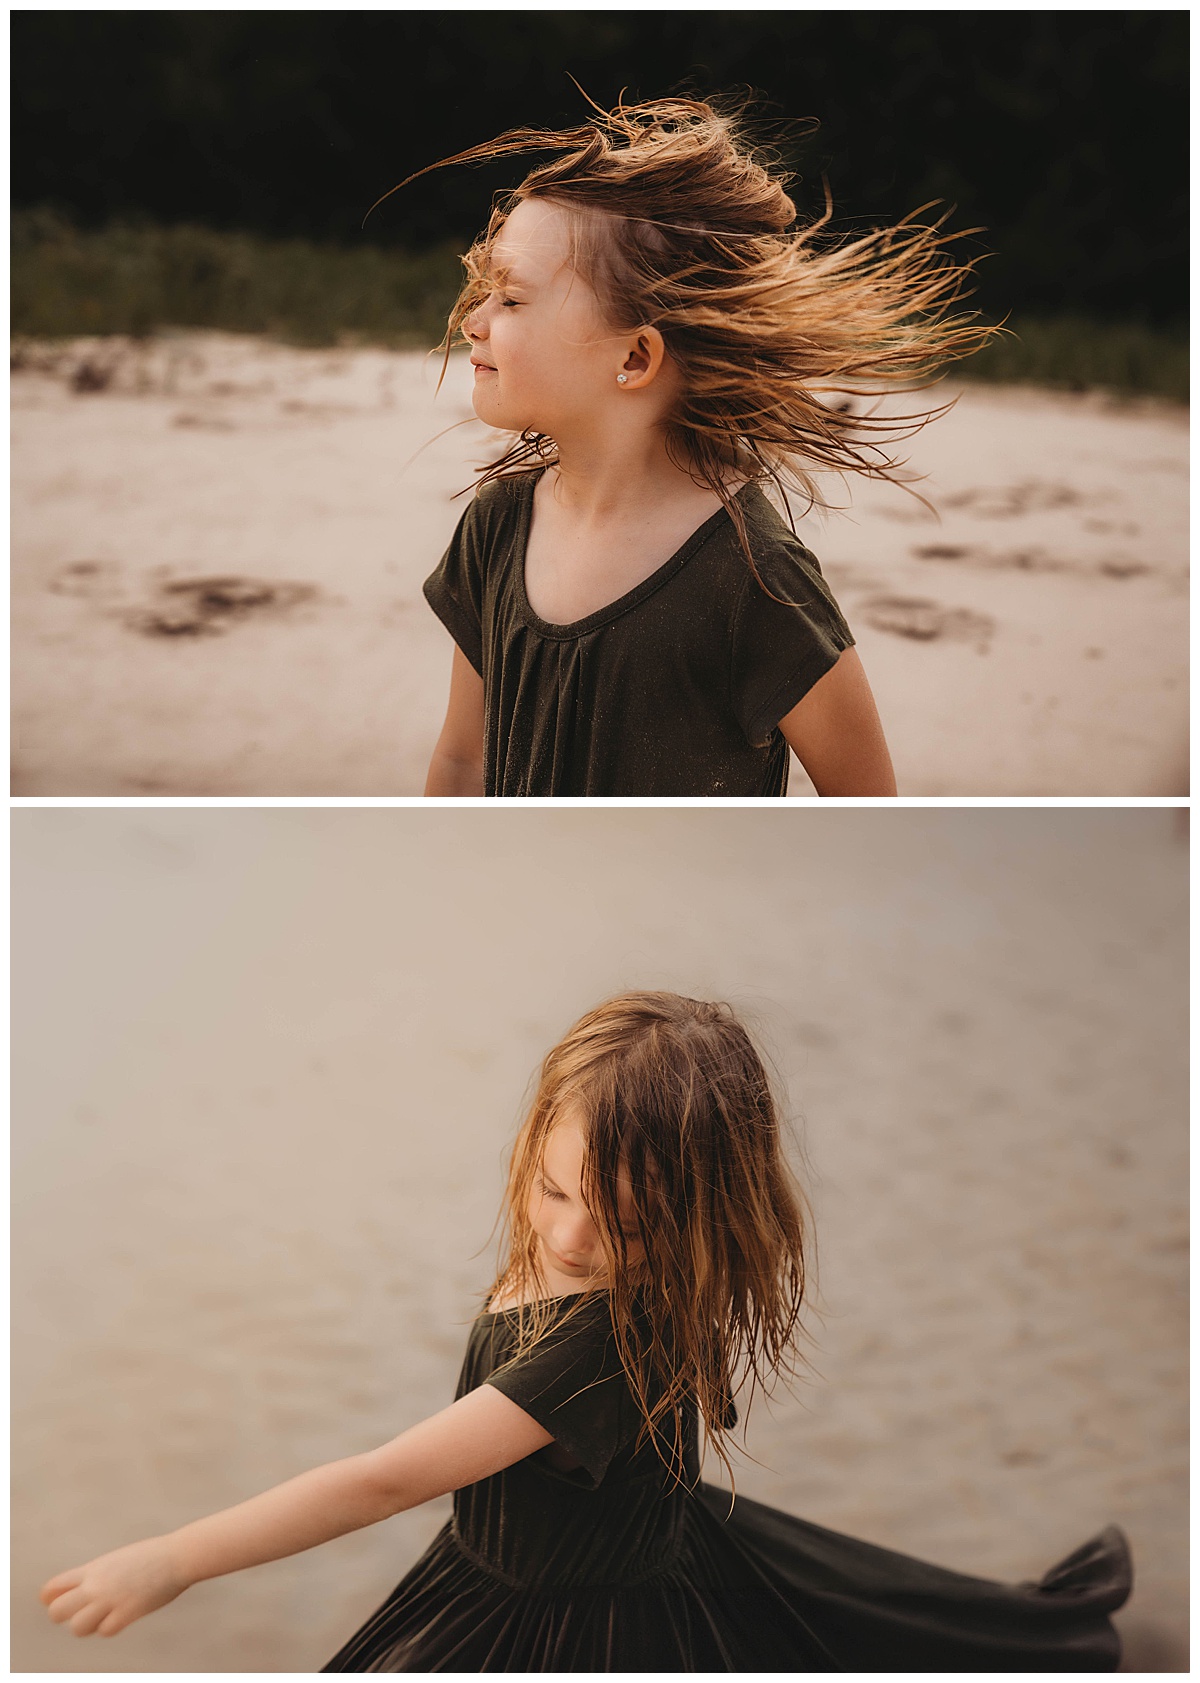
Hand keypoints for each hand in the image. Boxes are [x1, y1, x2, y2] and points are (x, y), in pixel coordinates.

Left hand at [39, 1535, 187, 1636]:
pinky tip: (123, 1616)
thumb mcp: (116, 1561)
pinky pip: (105, 1631)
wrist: (177, 1556)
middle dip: (65, 1616)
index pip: (51, 1589)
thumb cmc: (150, 1556)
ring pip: (77, 1627)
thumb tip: (81, 1593)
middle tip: (83, 1612)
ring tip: (104, 1615)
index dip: (52, 1599)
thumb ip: (96, 1576)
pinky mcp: (127, 1612)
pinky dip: (111, 1627)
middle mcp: (96, 1584)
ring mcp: (110, 1599)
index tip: (65, 1600)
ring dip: (89, 1625)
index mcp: (92, 1569)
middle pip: (56, 1612)